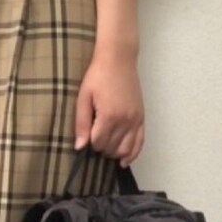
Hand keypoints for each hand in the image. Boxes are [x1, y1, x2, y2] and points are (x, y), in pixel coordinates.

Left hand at [74, 49, 144, 166]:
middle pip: (112, 148)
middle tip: (94, 140)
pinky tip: (124, 161)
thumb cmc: (98, 76)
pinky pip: (140, 142)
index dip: (90, 144)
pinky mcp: (141, 117)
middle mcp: (125, 120)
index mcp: (109, 116)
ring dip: (115, 153)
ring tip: (106, 148)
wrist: (118, 59)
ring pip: (126, 149)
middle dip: (101, 148)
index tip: (86, 137)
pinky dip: (132, 154)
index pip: (99, 143)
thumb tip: (80, 147)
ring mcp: (136, 120)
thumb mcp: (83, 97)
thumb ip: (82, 123)